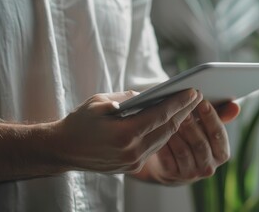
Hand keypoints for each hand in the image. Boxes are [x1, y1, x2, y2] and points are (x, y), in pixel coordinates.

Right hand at [52, 89, 202, 173]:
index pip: (160, 115)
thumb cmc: (79, 122)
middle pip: (167, 129)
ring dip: (176, 123)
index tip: (193, 91)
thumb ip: (127, 98)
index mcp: (124, 134)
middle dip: (183, 112)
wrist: (63, 150)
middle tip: (195, 96)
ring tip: (186, 108)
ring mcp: (133, 162)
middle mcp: (132, 151)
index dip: (178, 102)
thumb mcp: (99, 102)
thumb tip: (149, 95)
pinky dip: (163, 134)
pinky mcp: (131, 167)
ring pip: (163, 140)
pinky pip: (153, 148)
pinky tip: (169, 122)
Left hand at [134, 100, 239, 184]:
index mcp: (221, 154)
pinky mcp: (172, 174)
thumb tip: (235, 107)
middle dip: (192, 124)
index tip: (203, 102)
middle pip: (200, 144)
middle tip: (184, 108)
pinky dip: (164, 143)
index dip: (211, 118)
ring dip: (176, 133)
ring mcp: (189, 173)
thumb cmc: (193, 138)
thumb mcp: (207, 128)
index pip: (218, 135)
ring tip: (170, 117)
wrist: (173, 164)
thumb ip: (220, 117)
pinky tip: (159, 130)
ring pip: (183, 151)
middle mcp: (208, 167)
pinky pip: (167, 157)